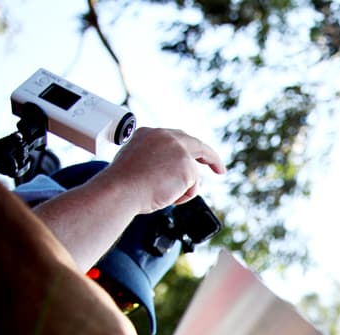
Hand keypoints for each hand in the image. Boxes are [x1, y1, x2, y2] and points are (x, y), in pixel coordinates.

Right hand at [101, 127, 225, 213]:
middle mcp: (165, 136)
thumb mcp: (135, 164)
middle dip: (211, 158)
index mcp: (148, 134)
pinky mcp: (188, 165)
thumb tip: (166, 174)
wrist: (120, 189)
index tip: (196, 156)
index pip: (175, 138)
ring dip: (182, 190)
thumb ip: (153, 161)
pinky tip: (166, 196)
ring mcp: (178, 149)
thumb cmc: (122, 185)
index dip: (188, 148)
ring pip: (192, 174)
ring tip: (161, 194)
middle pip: (196, 145)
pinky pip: (193, 187)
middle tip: (219, 169)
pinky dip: (183, 196)